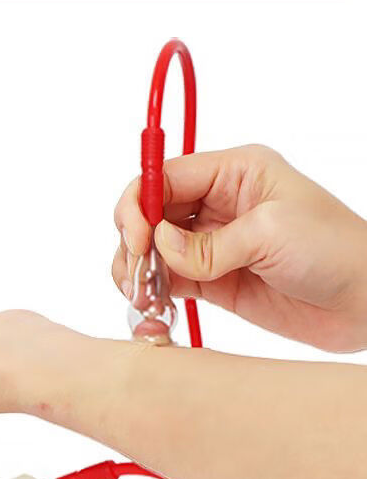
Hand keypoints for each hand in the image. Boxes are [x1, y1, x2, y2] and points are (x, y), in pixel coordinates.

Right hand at [113, 145, 366, 351]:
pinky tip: (152, 306)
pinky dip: (152, 292)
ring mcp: (214, 244)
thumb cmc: (336, 250)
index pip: (165, 175)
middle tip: (136, 272)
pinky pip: (169, 281)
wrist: (366, 301)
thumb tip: (161, 248)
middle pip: (151, 212)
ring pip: (153, 249)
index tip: (138, 238)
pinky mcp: (214, 281)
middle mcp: (219, 203)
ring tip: (142, 295)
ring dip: (137, 270)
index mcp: (235, 172)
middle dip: (134, 240)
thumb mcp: (271, 232)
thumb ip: (208, 244)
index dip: (140, 203)